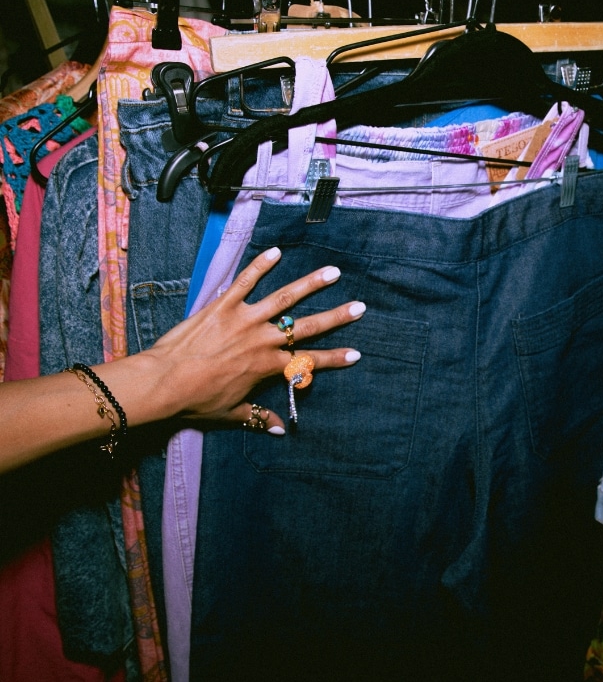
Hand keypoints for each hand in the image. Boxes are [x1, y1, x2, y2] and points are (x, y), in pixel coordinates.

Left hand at [142, 247, 363, 432]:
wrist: (164, 381)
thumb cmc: (197, 400)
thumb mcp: (231, 412)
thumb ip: (257, 416)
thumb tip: (278, 430)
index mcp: (268, 366)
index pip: (309, 362)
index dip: (334, 359)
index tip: (356, 353)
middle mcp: (264, 339)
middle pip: (308, 326)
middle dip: (337, 317)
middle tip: (359, 307)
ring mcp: (245, 319)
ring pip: (286, 298)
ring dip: (311, 284)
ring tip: (333, 272)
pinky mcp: (224, 305)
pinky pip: (245, 281)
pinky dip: (260, 265)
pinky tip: (276, 251)